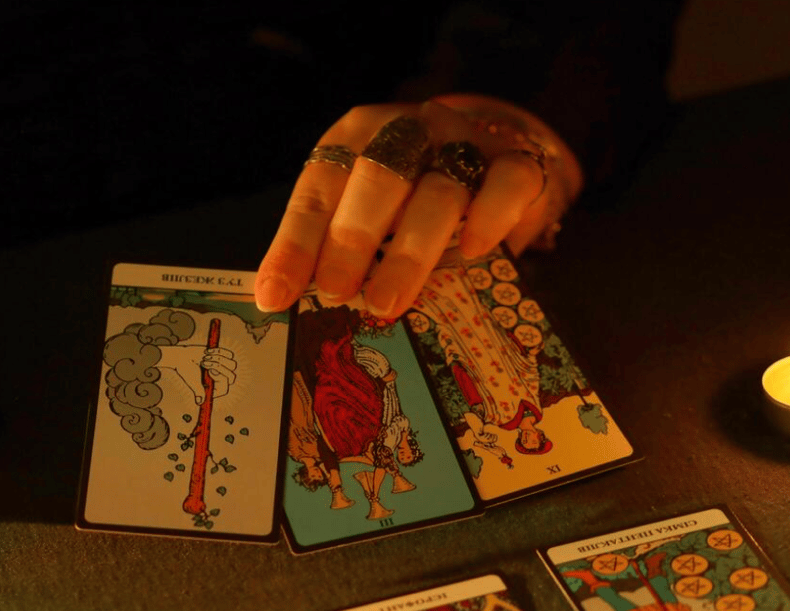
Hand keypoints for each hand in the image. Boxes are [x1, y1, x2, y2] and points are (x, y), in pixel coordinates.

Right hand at [160, 345, 236, 402]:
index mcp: (215, 389)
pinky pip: (230, 355)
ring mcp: (224, 369)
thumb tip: (199, 402)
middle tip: (205, 362)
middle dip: (219, 367)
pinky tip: (207, 351)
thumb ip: (198, 391)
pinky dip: (219, 351)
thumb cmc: (187, 371)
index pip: (225, 388)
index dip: (220, 379)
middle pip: (231, 377)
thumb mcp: (192, 381)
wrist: (184, 357)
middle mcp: (222, 380)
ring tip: (205, 357)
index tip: (210, 371)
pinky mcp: (225, 358)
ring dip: (218, 359)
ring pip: (232, 365)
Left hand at [255, 95, 581, 319]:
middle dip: (351, 240)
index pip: (317, 191)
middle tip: (336, 292)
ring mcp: (463, 142)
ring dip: (409, 251)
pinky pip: (506, 182)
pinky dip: (489, 216)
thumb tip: (281, 301)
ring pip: (437, 190)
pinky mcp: (514, 160)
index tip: (275, 295)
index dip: (294, 245)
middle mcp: (407, 131)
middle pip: (377, 181)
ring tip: (386, 301)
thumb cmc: (412, 197)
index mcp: (354, 139)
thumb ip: (329, 247)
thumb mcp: (363, 212)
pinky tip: (472, 251)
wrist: (492, 159)